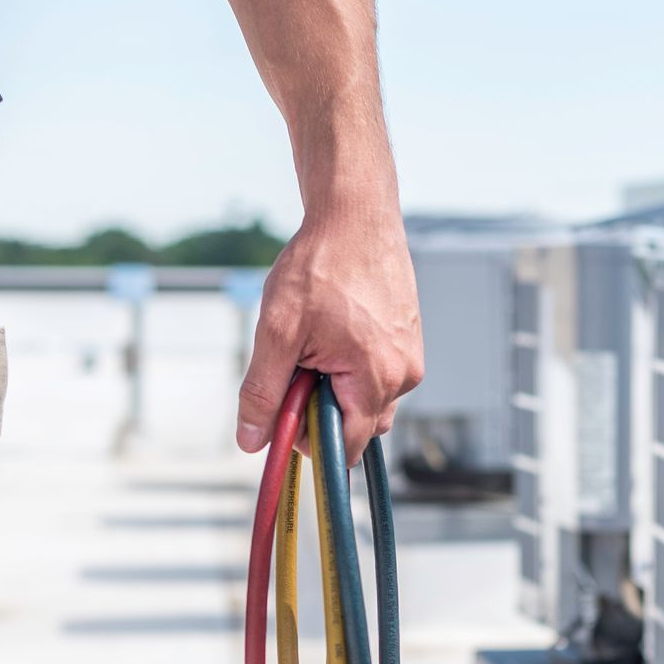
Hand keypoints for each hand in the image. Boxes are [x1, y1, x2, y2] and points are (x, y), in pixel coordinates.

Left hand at [237, 203, 422, 462]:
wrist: (355, 215)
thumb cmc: (320, 265)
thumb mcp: (278, 331)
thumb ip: (264, 392)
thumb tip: (252, 441)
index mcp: (376, 379)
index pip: (345, 448)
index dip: (308, 438)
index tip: (285, 409)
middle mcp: (404, 376)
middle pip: (357, 427)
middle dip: (322, 408)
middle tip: (299, 363)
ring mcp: (411, 359)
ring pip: (366, 402)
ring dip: (336, 387)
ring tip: (318, 341)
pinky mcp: (409, 343)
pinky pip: (377, 376)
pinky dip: (351, 366)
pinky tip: (336, 329)